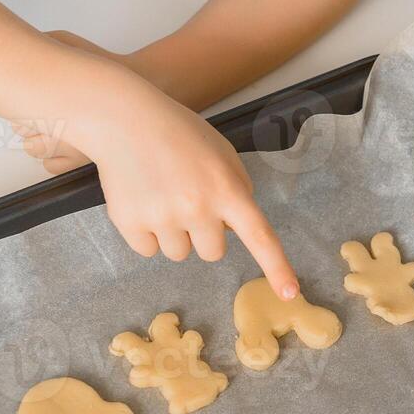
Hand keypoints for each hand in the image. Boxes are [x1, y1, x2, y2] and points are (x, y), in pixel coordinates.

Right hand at [17, 32, 298, 298]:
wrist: (124, 119)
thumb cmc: (178, 134)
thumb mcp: (221, 153)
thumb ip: (237, 189)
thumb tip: (237, 229)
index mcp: (226, 189)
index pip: (259, 236)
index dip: (276, 267)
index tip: (290, 294)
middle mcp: (198, 208)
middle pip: (212, 252)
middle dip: (203, 233)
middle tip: (185, 198)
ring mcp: (162, 218)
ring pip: (179, 254)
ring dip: (173, 233)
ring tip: (160, 194)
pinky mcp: (130, 224)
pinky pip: (148, 250)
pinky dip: (144, 233)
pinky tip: (140, 200)